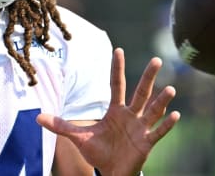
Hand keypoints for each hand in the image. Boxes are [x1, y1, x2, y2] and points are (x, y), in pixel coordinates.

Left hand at [36, 48, 179, 175]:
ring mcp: (140, 128)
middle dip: (148, 77)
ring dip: (161, 101)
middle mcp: (130, 115)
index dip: (117, 68)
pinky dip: (167, 125)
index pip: (117, 85)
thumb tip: (37, 117)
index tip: (118, 49)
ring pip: (153, 111)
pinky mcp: (146, 143)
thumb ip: (61, 126)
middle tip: (156, 60)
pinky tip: (176, 115)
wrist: (111, 172)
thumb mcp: (78, 137)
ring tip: (170, 89)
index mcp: (115, 110)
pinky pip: (158, 132)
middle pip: (141, 92)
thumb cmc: (98, 152)